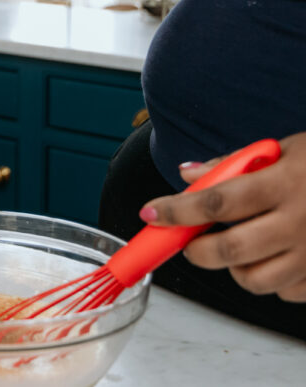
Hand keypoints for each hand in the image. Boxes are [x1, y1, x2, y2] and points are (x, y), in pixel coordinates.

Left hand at [139, 133, 305, 301]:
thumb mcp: (284, 149)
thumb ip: (233, 164)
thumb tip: (187, 173)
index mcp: (284, 183)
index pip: (217, 203)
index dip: (176, 211)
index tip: (150, 213)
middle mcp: (300, 222)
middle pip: (229, 250)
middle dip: (196, 249)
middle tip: (189, 240)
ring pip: (253, 279)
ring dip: (232, 266)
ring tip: (237, 244)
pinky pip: (283, 291)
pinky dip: (268, 278)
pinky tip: (272, 255)